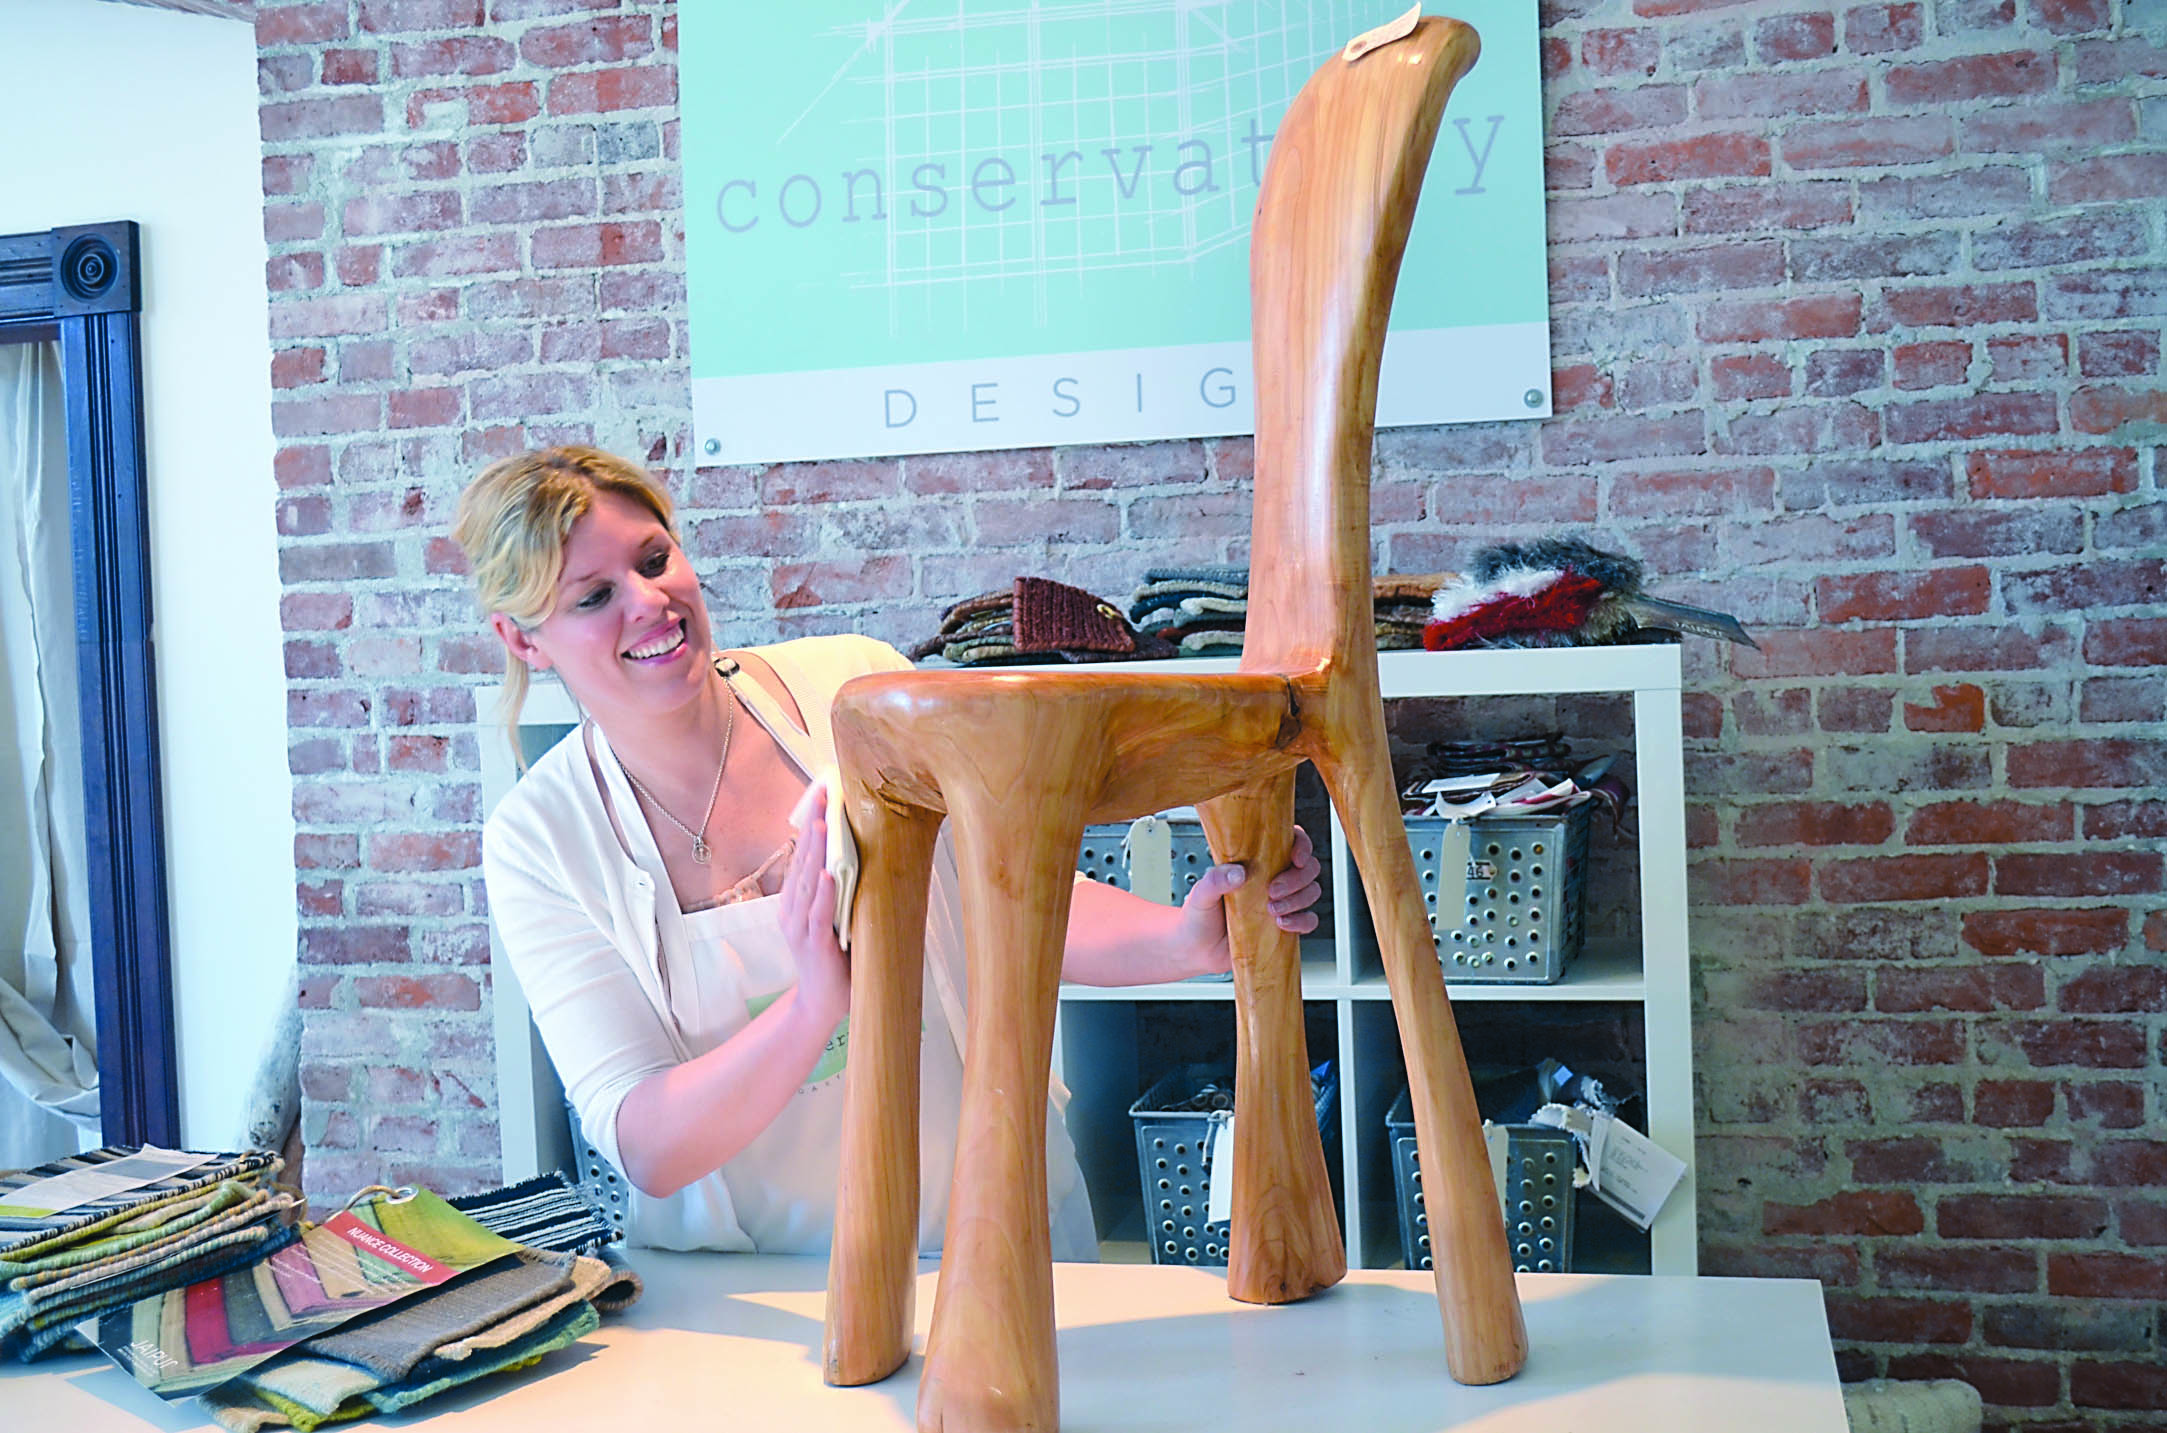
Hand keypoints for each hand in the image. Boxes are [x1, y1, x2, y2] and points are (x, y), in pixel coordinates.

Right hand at [780, 782, 849, 1029]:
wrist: (821, 1005)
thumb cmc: (833, 958)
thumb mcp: (835, 918)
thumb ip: (840, 891)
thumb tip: (865, 855)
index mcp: (795, 900)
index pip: (802, 854)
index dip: (810, 823)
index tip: (820, 793)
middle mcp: (792, 909)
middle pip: (801, 859)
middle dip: (813, 825)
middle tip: (822, 794)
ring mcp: (800, 927)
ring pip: (807, 881)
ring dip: (816, 851)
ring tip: (824, 823)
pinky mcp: (814, 944)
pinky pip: (818, 914)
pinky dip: (822, 893)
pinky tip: (826, 872)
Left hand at [1175, 824, 1324, 977]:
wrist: (1197, 950)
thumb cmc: (1199, 915)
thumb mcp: (1201, 893)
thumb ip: (1215, 879)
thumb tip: (1239, 872)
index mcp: (1256, 862)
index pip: (1289, 841)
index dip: (1301, 845)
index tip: (1295, 857)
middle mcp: (1273, 878)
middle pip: (1308, 867)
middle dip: (1297, 878)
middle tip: (1272, 890)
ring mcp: (1282, 901)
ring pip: (1311, 892)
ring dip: (1298, 900)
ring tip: (1271, 909)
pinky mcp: (1285, 925)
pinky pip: (1308, 920)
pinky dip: (1301, 921)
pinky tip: (1282, 924)